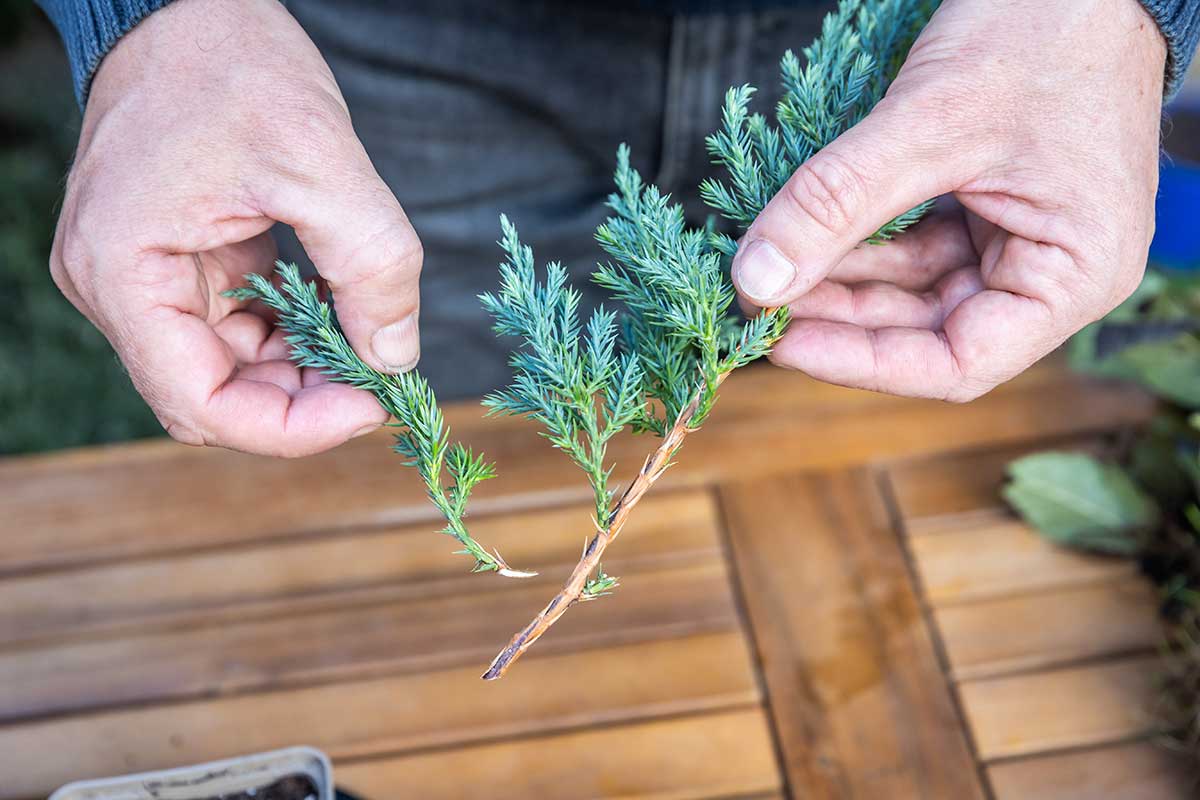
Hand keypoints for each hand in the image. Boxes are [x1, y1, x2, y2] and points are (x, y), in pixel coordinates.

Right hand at [50, 0, 420, 454]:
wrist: (190, 2)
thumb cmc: (235, 64)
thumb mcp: (322, 161)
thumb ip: (370, 267)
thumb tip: (395, 359)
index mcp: (123, 270)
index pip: (200, 405)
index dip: (290, 428)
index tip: (370, 406)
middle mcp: (115, 286)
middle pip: (214, 394)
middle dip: (301, 400)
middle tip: (380, 380)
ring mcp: (140, 276)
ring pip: (226, 366)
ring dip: (299, 369)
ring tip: (365, 342)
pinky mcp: (171, 260)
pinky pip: (232, 325)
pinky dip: (287, 331)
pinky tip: (337, 313)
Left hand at [731, 0, 1165, 400]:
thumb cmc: (1044, 30)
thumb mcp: (930, 123)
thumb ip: (837, 203)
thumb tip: (755, 280)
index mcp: (1074, 276)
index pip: (958, 365)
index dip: (862, 362)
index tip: (781, 341)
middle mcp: (1050, 273)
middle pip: (925, 330)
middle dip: (837, 316)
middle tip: (754, 301)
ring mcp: (1016, 242)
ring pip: (909, 290)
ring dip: (836, 281)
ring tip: (764, 270)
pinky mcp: (985, 211)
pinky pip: (911, 247)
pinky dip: (856, 244)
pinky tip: (799, 239)